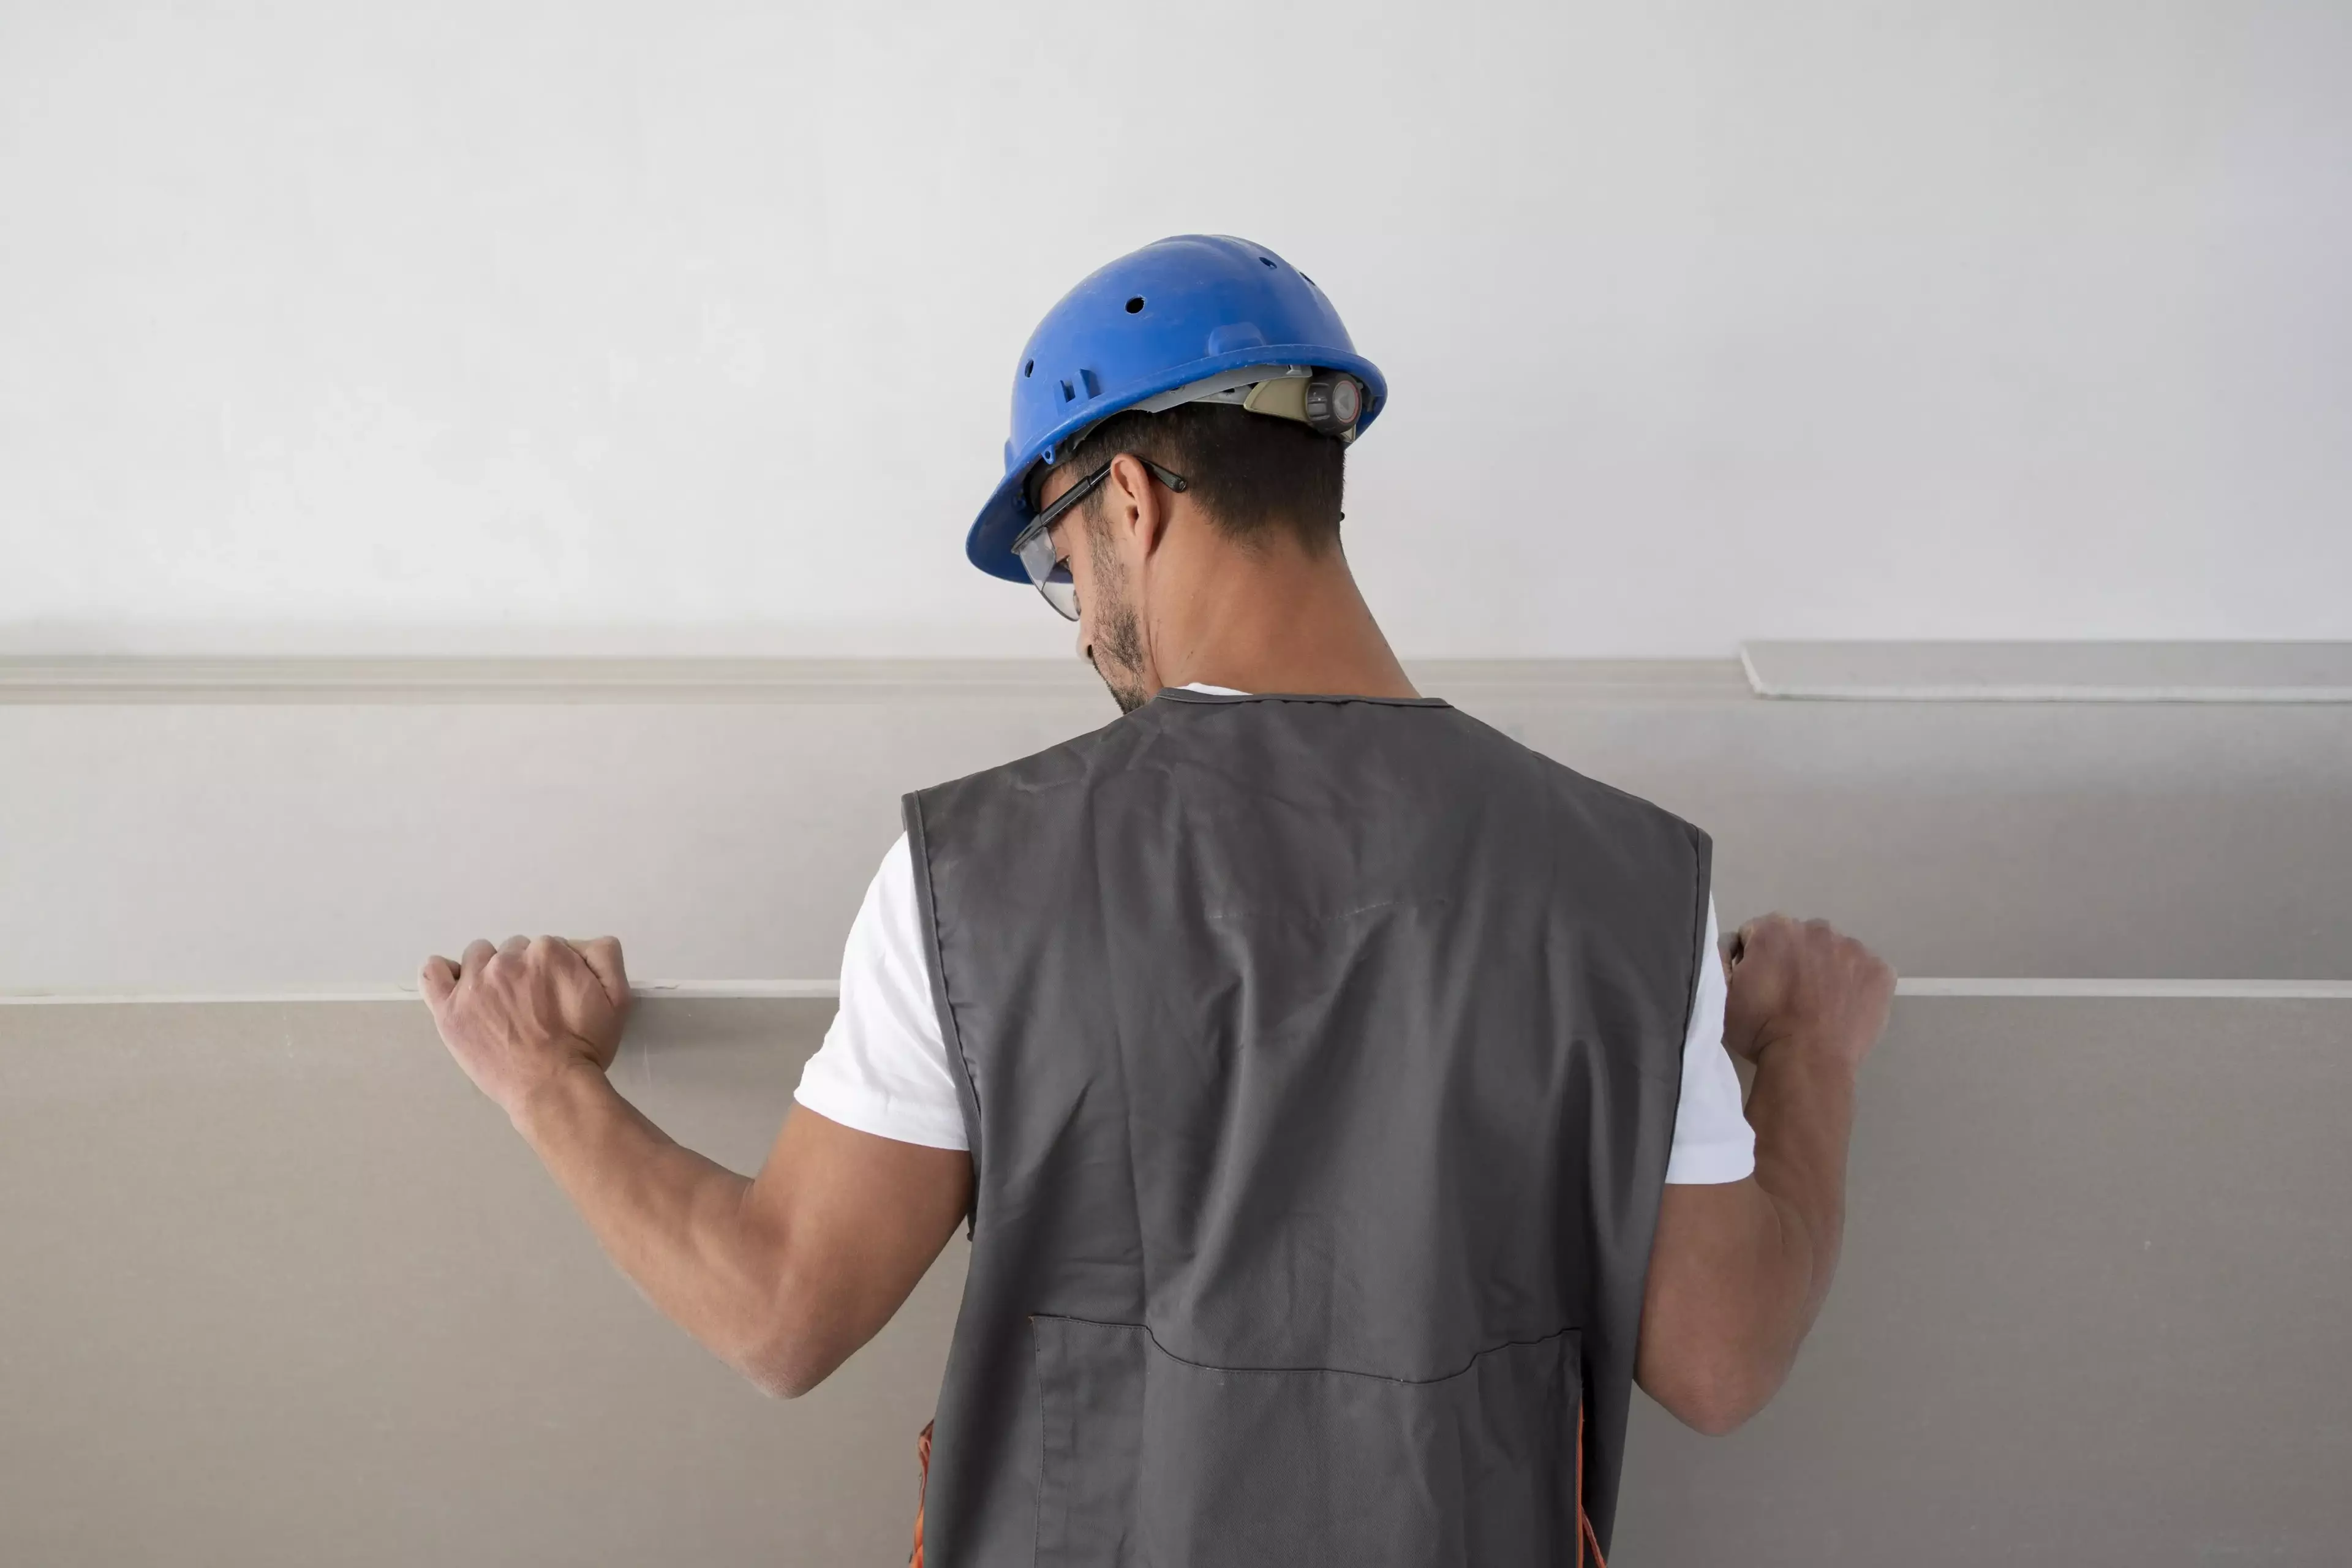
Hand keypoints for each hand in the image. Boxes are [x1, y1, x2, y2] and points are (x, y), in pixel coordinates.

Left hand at [420, 935, 632, 1122]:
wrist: (553, 1088)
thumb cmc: (585, 1047)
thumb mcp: (617, 998)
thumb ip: (605, 956)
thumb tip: (581, 944)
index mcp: (547, 953)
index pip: (544, 947)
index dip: (551, 972)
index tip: (554, 997)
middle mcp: (508, 961)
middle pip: (511, 951)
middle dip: (521, 972)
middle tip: (530, 1007)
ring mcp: (474, 984)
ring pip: (477, 957)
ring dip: (488, 972)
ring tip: (498, 1005)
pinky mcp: (449, 1009)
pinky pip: (433, 971)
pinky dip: (443, 974)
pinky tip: (458, 990)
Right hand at [1720, 914, 1893, 1073]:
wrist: (1808, 1063)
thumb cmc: (1760, 1030)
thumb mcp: (1722, 993)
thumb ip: (1722, 958)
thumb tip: (1735, 945)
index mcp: (1774, 928)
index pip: (1759, 935)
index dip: (1755, 961)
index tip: (1759, 987)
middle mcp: (1816, 928)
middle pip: (1799, 939)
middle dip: (1793, 960)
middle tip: (1789, 998)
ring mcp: (1853, 949)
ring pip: (1835, 953)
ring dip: (1826, 970)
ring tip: (1819, 1006)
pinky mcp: (1880, 971)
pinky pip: (1864, 971)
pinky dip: (1856, 985)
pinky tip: (1844, 1009)